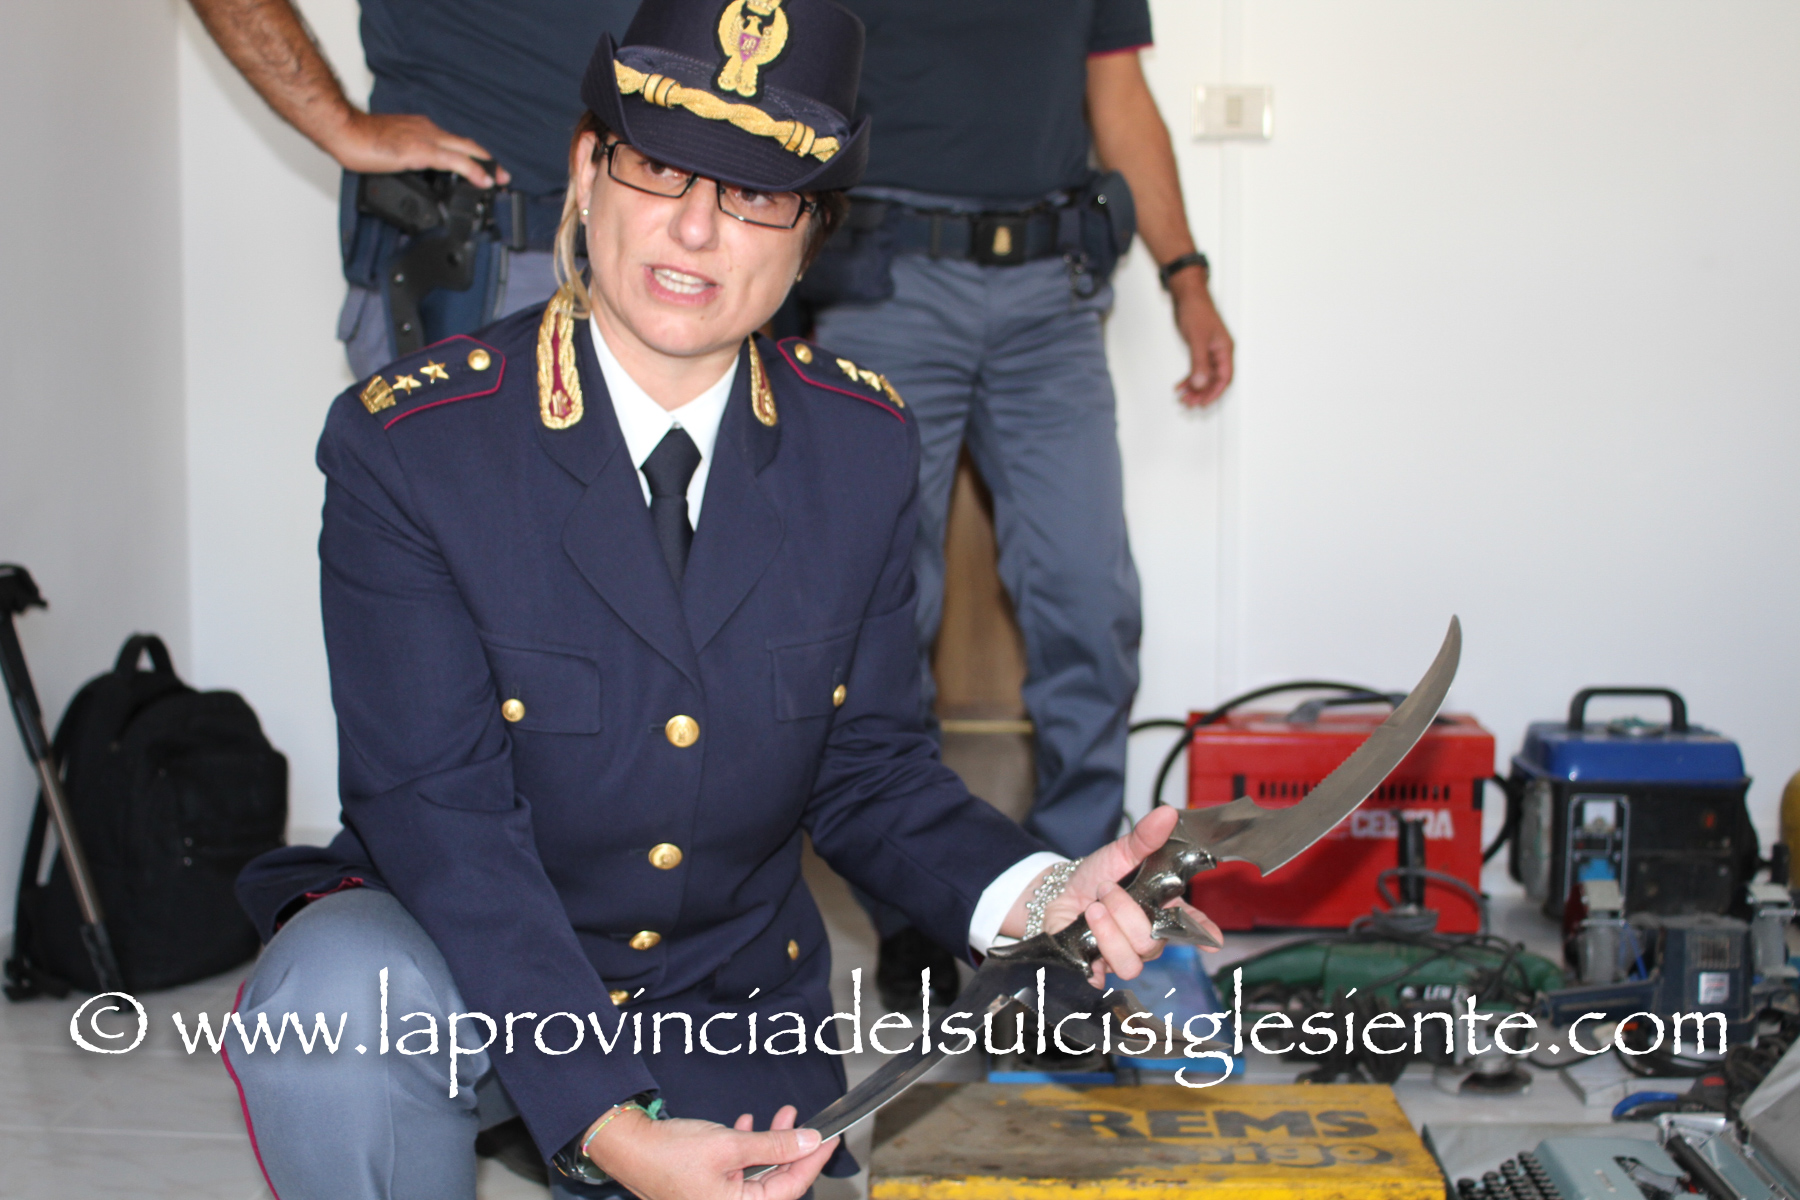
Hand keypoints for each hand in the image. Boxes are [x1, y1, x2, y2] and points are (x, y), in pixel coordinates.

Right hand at [322, 110, 509, 186]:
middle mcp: (427, 130)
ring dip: (486, 166)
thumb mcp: (390, 149)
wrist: (343, 130)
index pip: (453, 142)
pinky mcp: (421, 150)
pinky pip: (454, 161)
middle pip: (466, 144)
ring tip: (499, 179)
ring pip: (465, 150)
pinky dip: (472, 170)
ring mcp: (425, 139)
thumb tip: (412, 173)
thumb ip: (406, 158)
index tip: (484, 167)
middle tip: (503, 175)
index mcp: (420, 130)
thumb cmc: (358, 140)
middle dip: (487, 159)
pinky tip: (484, 181)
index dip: (471, 155)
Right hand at [584, 1103, 838, 1199]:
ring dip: (772, 1143)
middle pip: (776, 1181)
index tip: (830, 1139)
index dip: (812, 1160)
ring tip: (784, 1114)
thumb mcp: (730, 1145)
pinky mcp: (707, 1185)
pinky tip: (750, 1123)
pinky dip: (748, 1146)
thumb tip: (808, 1141)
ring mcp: (718, 1197)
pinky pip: (738, 1168)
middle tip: (812, 1124)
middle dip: (793, 1149)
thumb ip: (773, 1145)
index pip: (790, 1186)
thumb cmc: (669, 1153)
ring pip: (759, 1171)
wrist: (628, 1148)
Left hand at [1032, 806, 1223, 986]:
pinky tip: (1086, 934)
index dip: (1203, 933)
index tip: (1211, 938)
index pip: (1191, 925)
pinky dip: (1095, 950)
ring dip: (1109, 931)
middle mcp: (1147, 936)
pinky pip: (1105, 974)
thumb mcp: (1119, 852)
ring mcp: (1125, 955)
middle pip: (1154, 942)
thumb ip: (1144, 837)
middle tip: (1106, 890)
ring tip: (1093, 909)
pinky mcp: (1100, 968)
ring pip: (1132, 961)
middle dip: (1126, 912)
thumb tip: (1167, 814)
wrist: (1057, 894)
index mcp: (1161, 909)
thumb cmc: (1094, 876)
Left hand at [1168, 270, 1233, 407]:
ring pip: (1205, 376)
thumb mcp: (1197, 339)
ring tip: (1183, 398)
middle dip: (1202, 393)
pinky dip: (1189, 378)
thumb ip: (1199, 363)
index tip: (1202, 403)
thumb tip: (1200, 384)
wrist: (1187, 294)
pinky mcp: (1200, 348)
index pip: (1224, 378)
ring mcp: (1210, 350)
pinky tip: (1181, 385)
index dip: (1214, 393)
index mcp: (1224, 349)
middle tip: (1189, 403)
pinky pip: (1197, 368)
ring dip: (1195, 388)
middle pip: (1214, 380)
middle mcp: (1219, 351)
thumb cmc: (1196, 310)